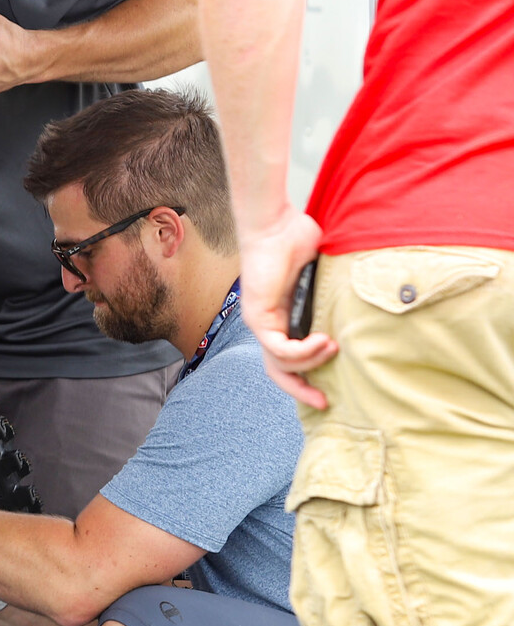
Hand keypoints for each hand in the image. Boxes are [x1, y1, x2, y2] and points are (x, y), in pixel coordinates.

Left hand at [238, 204, 335, 409]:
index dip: (308, 376)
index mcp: (284, 319)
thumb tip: (367, 303)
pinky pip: (279, 347)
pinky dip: (302, 350)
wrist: (275, 224)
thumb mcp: (324, 274)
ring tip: (333, 348)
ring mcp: (261, 322)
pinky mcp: (258, 315)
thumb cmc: (298, 240)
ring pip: (281, 363)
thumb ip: (337, 293)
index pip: (289, 359)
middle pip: (279, 372)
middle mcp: (268, 325)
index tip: (330, 390)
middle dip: (301, 390)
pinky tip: (323, 342)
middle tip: (324, 401)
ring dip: (311, 362)